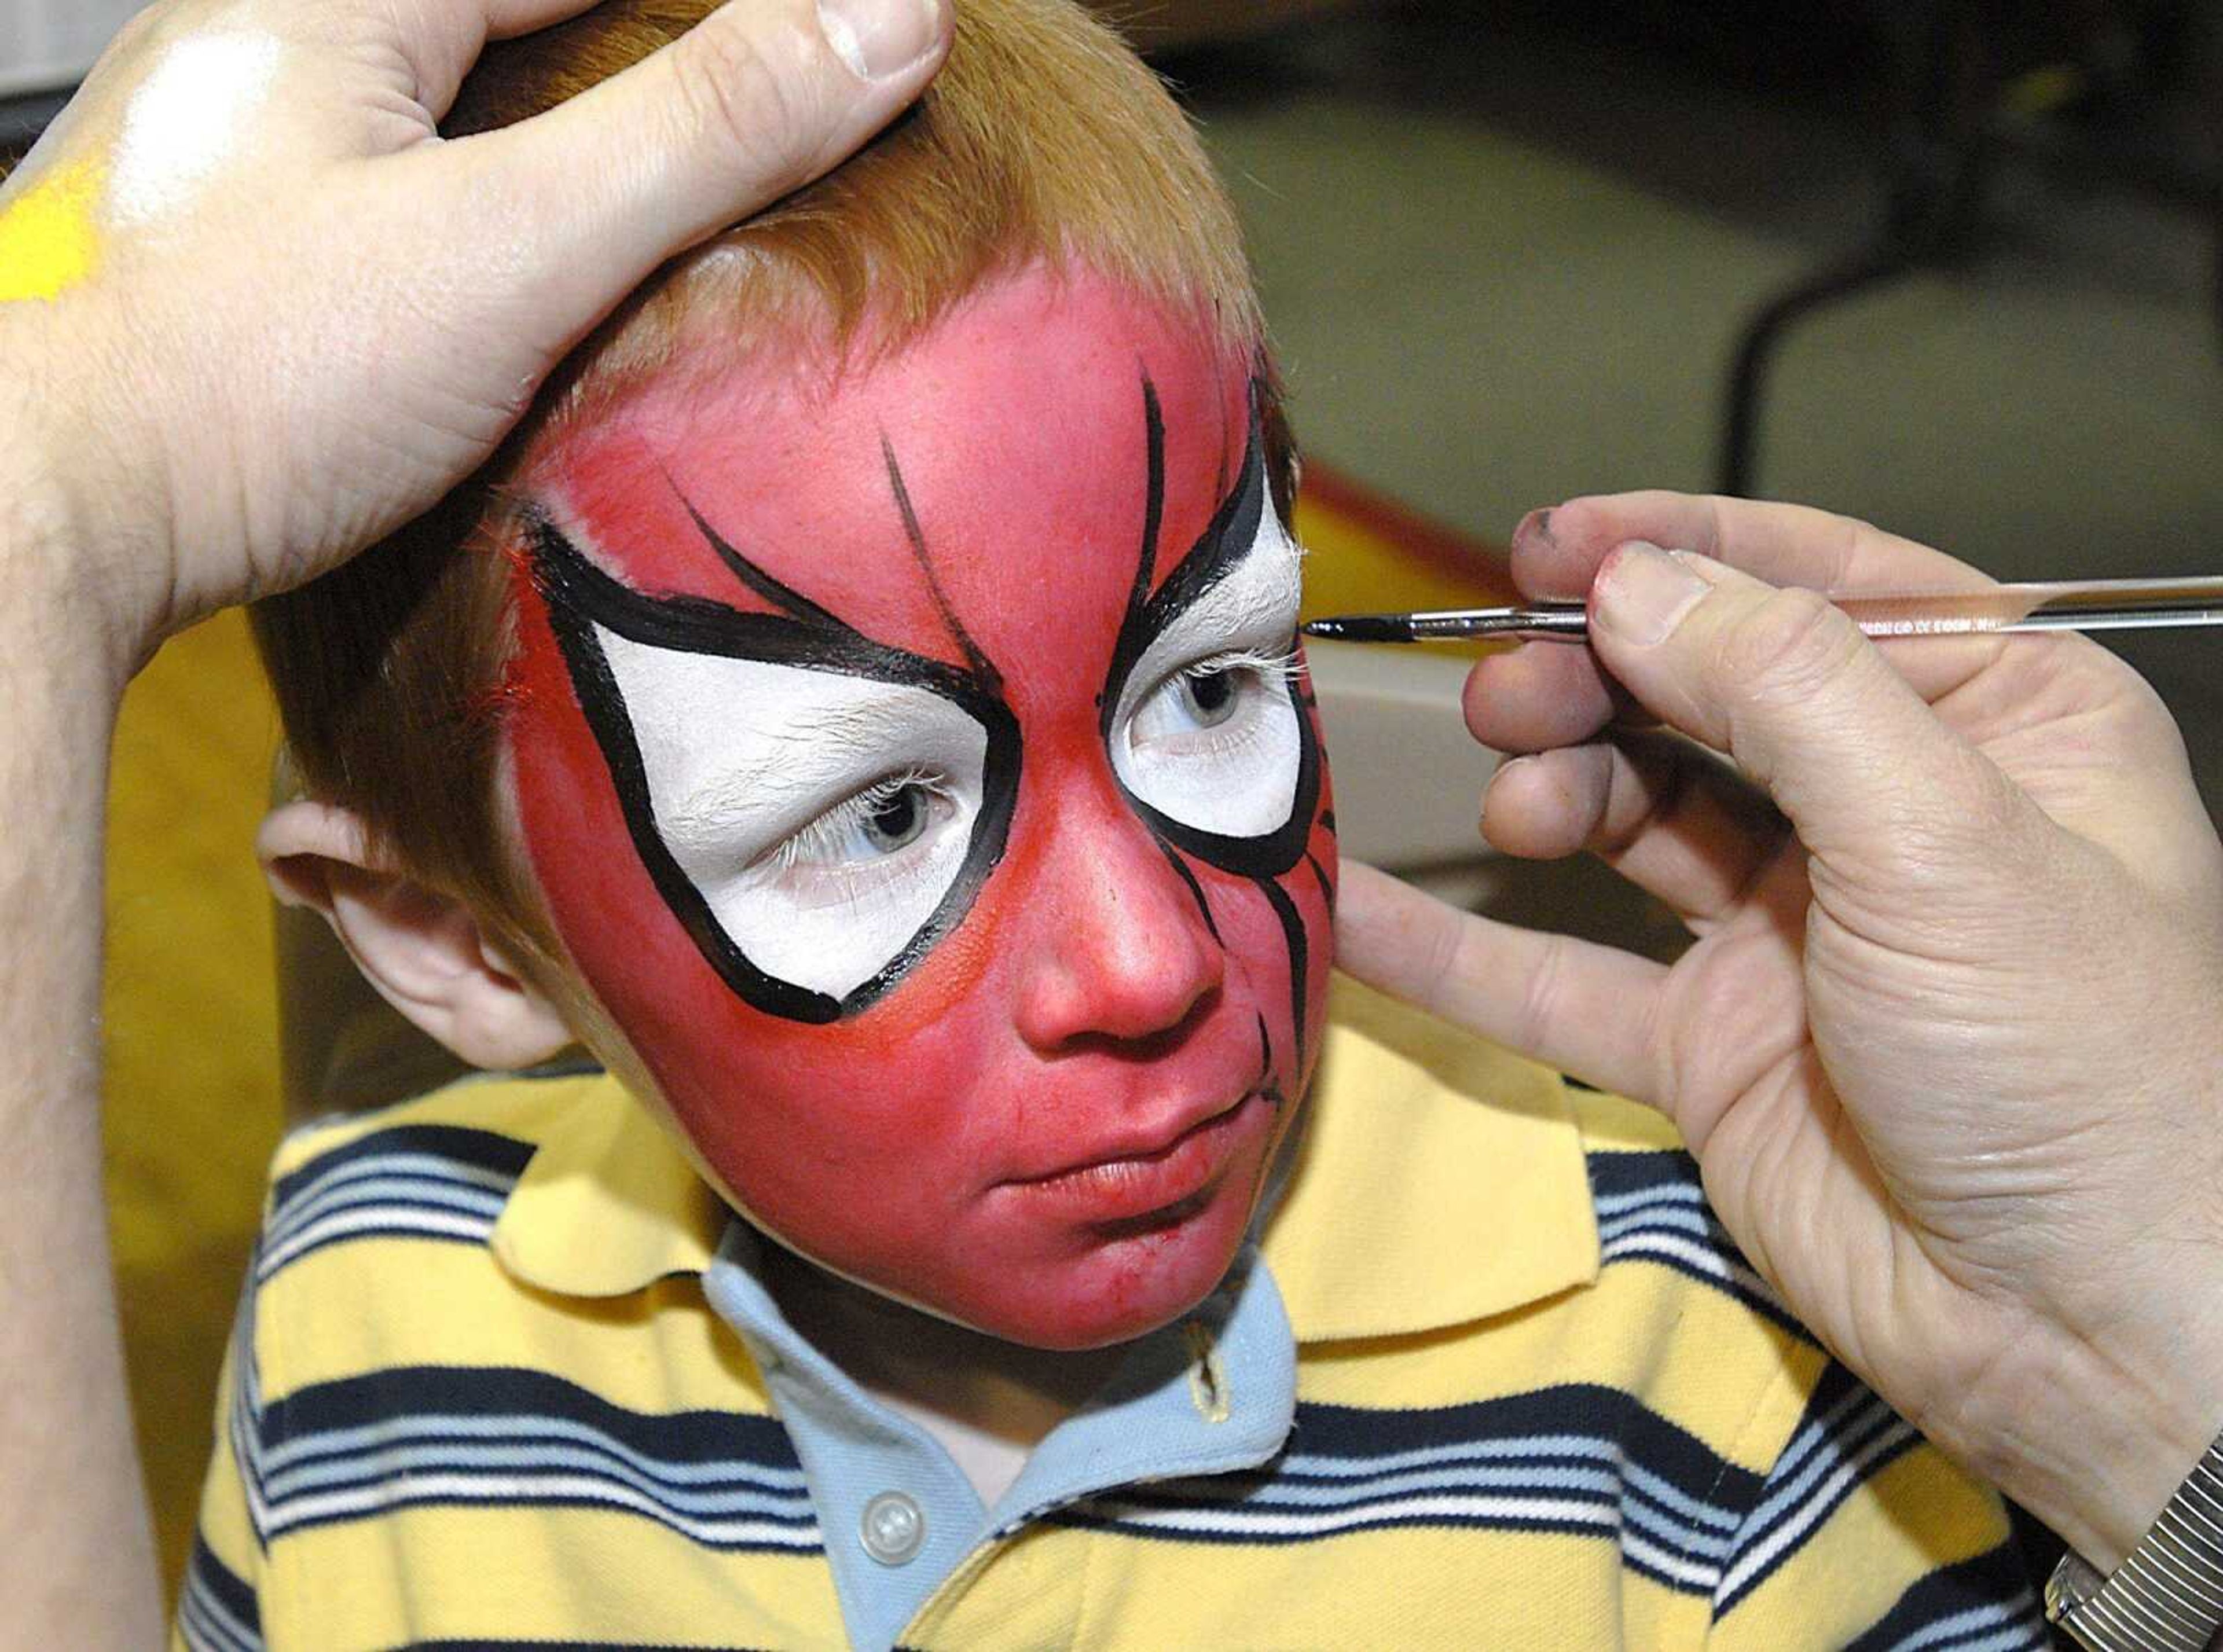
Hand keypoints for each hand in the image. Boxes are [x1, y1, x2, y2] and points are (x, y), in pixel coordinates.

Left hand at [0, 0, 946, 667]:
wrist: (49, 524)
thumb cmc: (245, 380)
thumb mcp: (518, 241)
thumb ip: (704, 132)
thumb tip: (887, 17)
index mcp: (329, 7)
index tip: (803, 31)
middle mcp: (264, 58)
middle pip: (489, 21)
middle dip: (620, 59)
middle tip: (742, 117)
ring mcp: (228, 164)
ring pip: (429, 114)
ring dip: (540, 145)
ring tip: (653, 207)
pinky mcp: (217, 269)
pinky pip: (380, 204)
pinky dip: (470, 225)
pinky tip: (514, 293)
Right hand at [1334, 490, 2222, 1566]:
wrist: (2083, 1337)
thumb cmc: (2079, 1069)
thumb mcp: (1947, 837)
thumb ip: (1782, 690)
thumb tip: (1631, 579)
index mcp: (1999, 721)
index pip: (1821, 585)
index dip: (1680, 550)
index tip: (1548, 544)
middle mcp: (1888, 809)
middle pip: (1705, 692)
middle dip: (1598, 674)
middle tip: (1507, 686)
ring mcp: (1791, 929)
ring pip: (1634, 814)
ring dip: (1556, 784)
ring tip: (1516, 796)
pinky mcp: (1713, 1042)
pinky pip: (1565, 973)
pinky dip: (1467, 946)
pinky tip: (1366, 911)